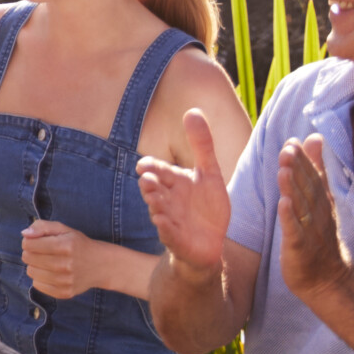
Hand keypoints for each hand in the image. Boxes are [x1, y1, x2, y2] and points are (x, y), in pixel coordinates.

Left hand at [20, 220, 89, 299]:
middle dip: (31, 252)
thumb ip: (42, 227)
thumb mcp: (64, 230)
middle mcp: (65, 265)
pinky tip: (51, 273)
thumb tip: (25, 234)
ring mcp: (65, 281)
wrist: (101, 265)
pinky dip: (40, 278)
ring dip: (35, 265)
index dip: (29, 241)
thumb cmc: (78, 244)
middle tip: (42, 252)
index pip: (29, 244)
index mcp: (65, 246)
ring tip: (47, 262)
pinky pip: (37, 285)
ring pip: (31, 272)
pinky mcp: (64, 293)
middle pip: (28, 258)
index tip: (37, 241)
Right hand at [137, 110, 230, 276]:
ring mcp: (170, 219)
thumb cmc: (206, 207)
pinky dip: (165, 228)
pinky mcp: (176, 239)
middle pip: (154, 189)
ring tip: (154, 200)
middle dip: (149, 185)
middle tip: (146, 179)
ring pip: (158, 210)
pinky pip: (168, 233)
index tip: (144, 165)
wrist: (210, 243)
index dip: (151, 167)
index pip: (159, 170)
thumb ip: (201, 145)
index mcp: (174, 182)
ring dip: (155, 205)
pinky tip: (162, 222)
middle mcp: (168, 199)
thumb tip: (192, 111)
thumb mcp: (209, 173)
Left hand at [276, 135, 352, 302]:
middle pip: (307, 187)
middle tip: (288, 148)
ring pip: (301, 206)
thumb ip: (317, 169)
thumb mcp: (320, 199)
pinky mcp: (300, 248)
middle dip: (298, 168)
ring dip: (293, 188)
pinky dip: (290, 218)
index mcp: (321, 202)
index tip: (293, 140)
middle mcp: (318, 213)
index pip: (313, 177)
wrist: (327, 279)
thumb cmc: (319, 236)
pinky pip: (295, 231)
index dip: (304, 159)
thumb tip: (314, 138)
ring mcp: (310, 230)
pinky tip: (283, 204)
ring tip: (284, 169)